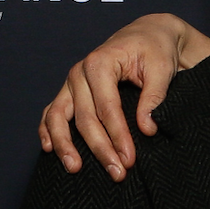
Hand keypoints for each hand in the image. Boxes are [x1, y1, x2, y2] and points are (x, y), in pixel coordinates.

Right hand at [37, 13, 209, 178]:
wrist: (147, 34)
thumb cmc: (155, 49)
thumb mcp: (161, 68)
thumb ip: (154, 97)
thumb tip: (146, 129)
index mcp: (100, 62)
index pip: (107, 108)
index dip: (118, 136)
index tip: (129, 160)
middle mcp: (79, 72)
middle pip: (85, 118)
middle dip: (100, 149)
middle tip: (117, 174)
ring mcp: (71, 82)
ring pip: (59, 117)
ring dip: (65, 145)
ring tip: (74, 169)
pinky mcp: (69, 91)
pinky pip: (52, 112)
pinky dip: (47, 130)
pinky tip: (49, 150)